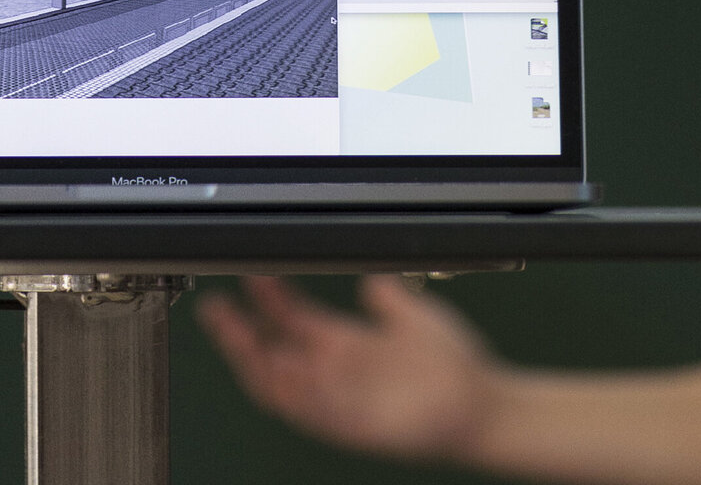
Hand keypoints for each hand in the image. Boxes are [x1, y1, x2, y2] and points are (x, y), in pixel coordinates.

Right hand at [200, 275, 506, 463]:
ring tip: (232, 333)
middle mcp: (336, 373)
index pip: (294, 320)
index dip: (269, 299)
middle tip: (216, 307)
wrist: (483, 406)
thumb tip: (370, 281)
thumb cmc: (456, 367)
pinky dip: (291, 390)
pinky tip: (277, 366)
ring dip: (254, 361)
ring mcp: (340, 401)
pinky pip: (311, 411)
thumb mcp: (416, 318)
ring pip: (280, 385)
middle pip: (273, 353)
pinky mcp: (352, 425)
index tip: (252, 274)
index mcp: (346, 345)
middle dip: (240, 332)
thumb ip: (390, 299)